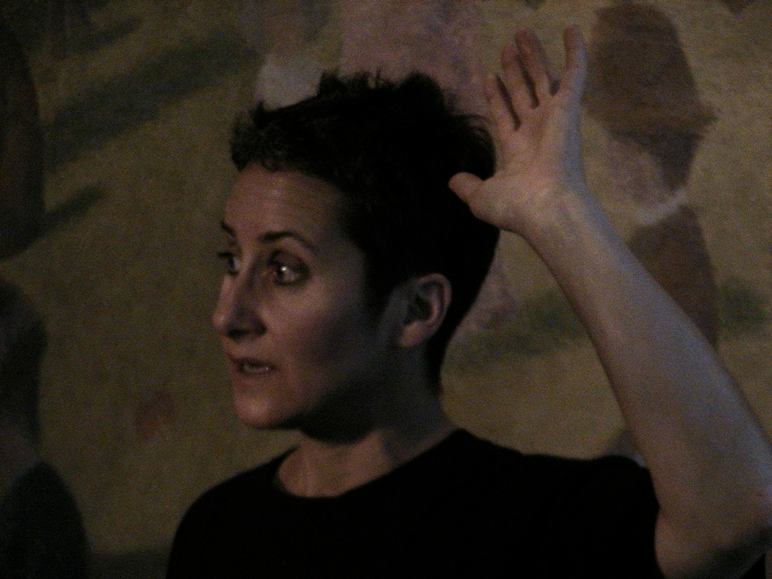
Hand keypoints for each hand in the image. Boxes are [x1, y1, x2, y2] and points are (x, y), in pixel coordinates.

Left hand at [450, 26, 587, 239]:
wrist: (546, 208)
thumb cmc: (515, 206)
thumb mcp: (481, 197)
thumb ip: (468, 186)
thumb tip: (452, 181)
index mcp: (516, 151)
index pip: (505, 116)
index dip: (497, 97)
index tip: (490, 77)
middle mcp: (536, 133)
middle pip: (523, 93)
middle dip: (514, 70)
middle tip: (507, 46)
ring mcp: (553, 120)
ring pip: (542, 79)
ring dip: (533, 56)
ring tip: (521, 32)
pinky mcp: (568, 111)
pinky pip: (574, 75)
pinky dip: (575, 53)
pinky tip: (571, 30)